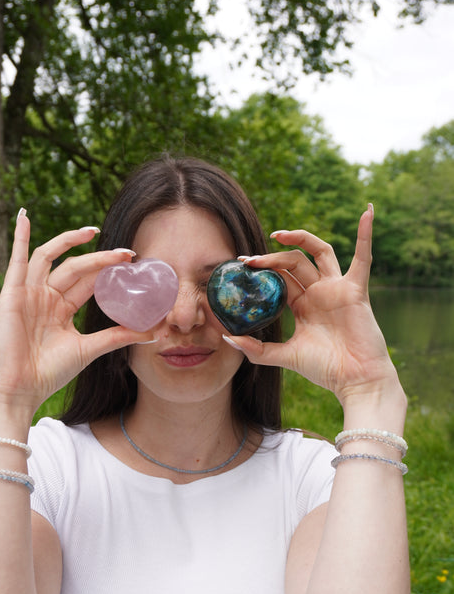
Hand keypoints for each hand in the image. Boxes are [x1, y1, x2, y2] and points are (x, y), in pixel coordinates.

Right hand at [0, 212, 153, 415]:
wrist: (21, 388)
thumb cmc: (50, 372)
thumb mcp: (90, 349)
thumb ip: (119, 337)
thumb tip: (154, 332)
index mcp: (61, 309)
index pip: (88, 281)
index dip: (108, 270)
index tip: (132, 262)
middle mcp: (44, 297)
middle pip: (75, 268)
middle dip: (100, 259)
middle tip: (126, 253)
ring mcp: (28, 294)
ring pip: (50, 258)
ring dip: (68, 241)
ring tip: (91, 231)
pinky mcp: (11, 294)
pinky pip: (16, 261)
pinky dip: (19, 238)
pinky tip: (24, 218)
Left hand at [226, 206, 399, 404]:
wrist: (354, 380)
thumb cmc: (325, 369)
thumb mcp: (285, 356)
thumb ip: (256, 349)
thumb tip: (227, 338)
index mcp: (304, 305)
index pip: (280, 278)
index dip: (262, 268)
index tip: (241, 265)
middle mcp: (320, 292)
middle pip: (294, 263)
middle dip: (271, 258)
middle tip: (249, 260)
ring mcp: (337, 288)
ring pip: (319, 252)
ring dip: (300, 239)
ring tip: (278, 235)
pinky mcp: (355, 289)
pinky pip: (363, 258)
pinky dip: (366, 234)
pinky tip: (366, 213)